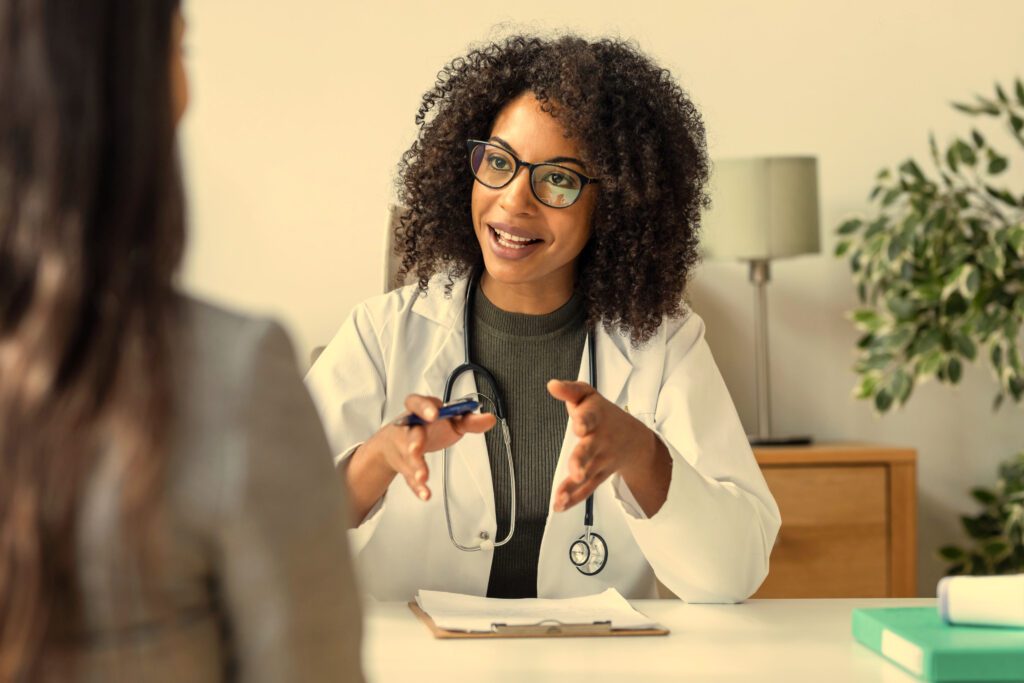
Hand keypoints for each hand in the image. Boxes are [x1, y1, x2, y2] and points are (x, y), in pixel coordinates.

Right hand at [367, 394, 495, 501]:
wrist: (396, 443)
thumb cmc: (428, 428)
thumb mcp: (449, 421)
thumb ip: (469, 420)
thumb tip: (489, 419)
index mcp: (420, 412)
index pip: (417, 403)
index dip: (425, 408)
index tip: (434, 414)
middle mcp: (409, 428)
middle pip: (410, 433)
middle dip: (414, 441)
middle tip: (417, 448)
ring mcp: (404, 447)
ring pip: (408, 457)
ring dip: (416, 466)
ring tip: (423, 477)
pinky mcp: (404, 466)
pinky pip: (409, 477)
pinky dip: (417, 487)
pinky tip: (425, 493)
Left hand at [547, 379, 662, 512]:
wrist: (635, 440)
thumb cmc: (604, 415)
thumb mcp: (589, 396)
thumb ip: (570, 390)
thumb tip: (552, 384)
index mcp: (596, 417)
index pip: (590, 417)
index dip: (584, 421)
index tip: (579, 426)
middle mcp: (600, 440)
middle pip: (589, 451)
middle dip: (581, 461)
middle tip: (576, 471)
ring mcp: (600, 461)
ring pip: (587, 475)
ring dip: (573, 486)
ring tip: (560, 497)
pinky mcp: (598, 476)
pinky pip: (586, 489)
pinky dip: (573, 498)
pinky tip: (560, 505)